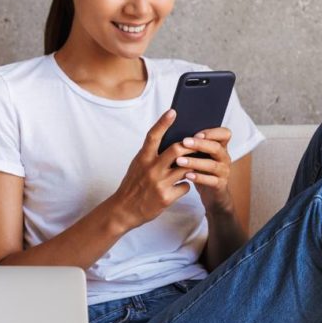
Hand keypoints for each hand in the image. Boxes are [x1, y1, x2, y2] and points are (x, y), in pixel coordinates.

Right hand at [110, 109, 198, 231]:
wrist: (124, 210)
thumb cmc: (133, 184)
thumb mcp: (138, 165)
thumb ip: (152, 154)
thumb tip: (171, 142)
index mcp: (143, 158)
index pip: (153, 136)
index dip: (163, 123)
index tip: (173, 111)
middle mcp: (151, 169)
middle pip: (176, 150)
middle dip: (189, 146)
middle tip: (198, 144)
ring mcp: (159, 184)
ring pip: (185, 169)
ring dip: (192, 167)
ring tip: (194, 165)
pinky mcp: (166, 198)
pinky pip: (185, 187)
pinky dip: (186, 185)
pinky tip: (181, 186)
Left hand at [173, 126, 232, 212]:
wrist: (211, 193)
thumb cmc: (201, 170)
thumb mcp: (199, 156)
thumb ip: (193, 146)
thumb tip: (173, 134)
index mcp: (220, 147)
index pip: (224, 134)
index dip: (212, 132)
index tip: (196, 133)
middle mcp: (224, 158)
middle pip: (217, 148)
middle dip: (200, 144)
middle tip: (184, 142)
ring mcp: (224, 172)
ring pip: (212, 165)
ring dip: (195, 162)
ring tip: (179, 161)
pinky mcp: (220, 185)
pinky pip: (211, 181)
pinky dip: (199, 178)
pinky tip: (187, 176)